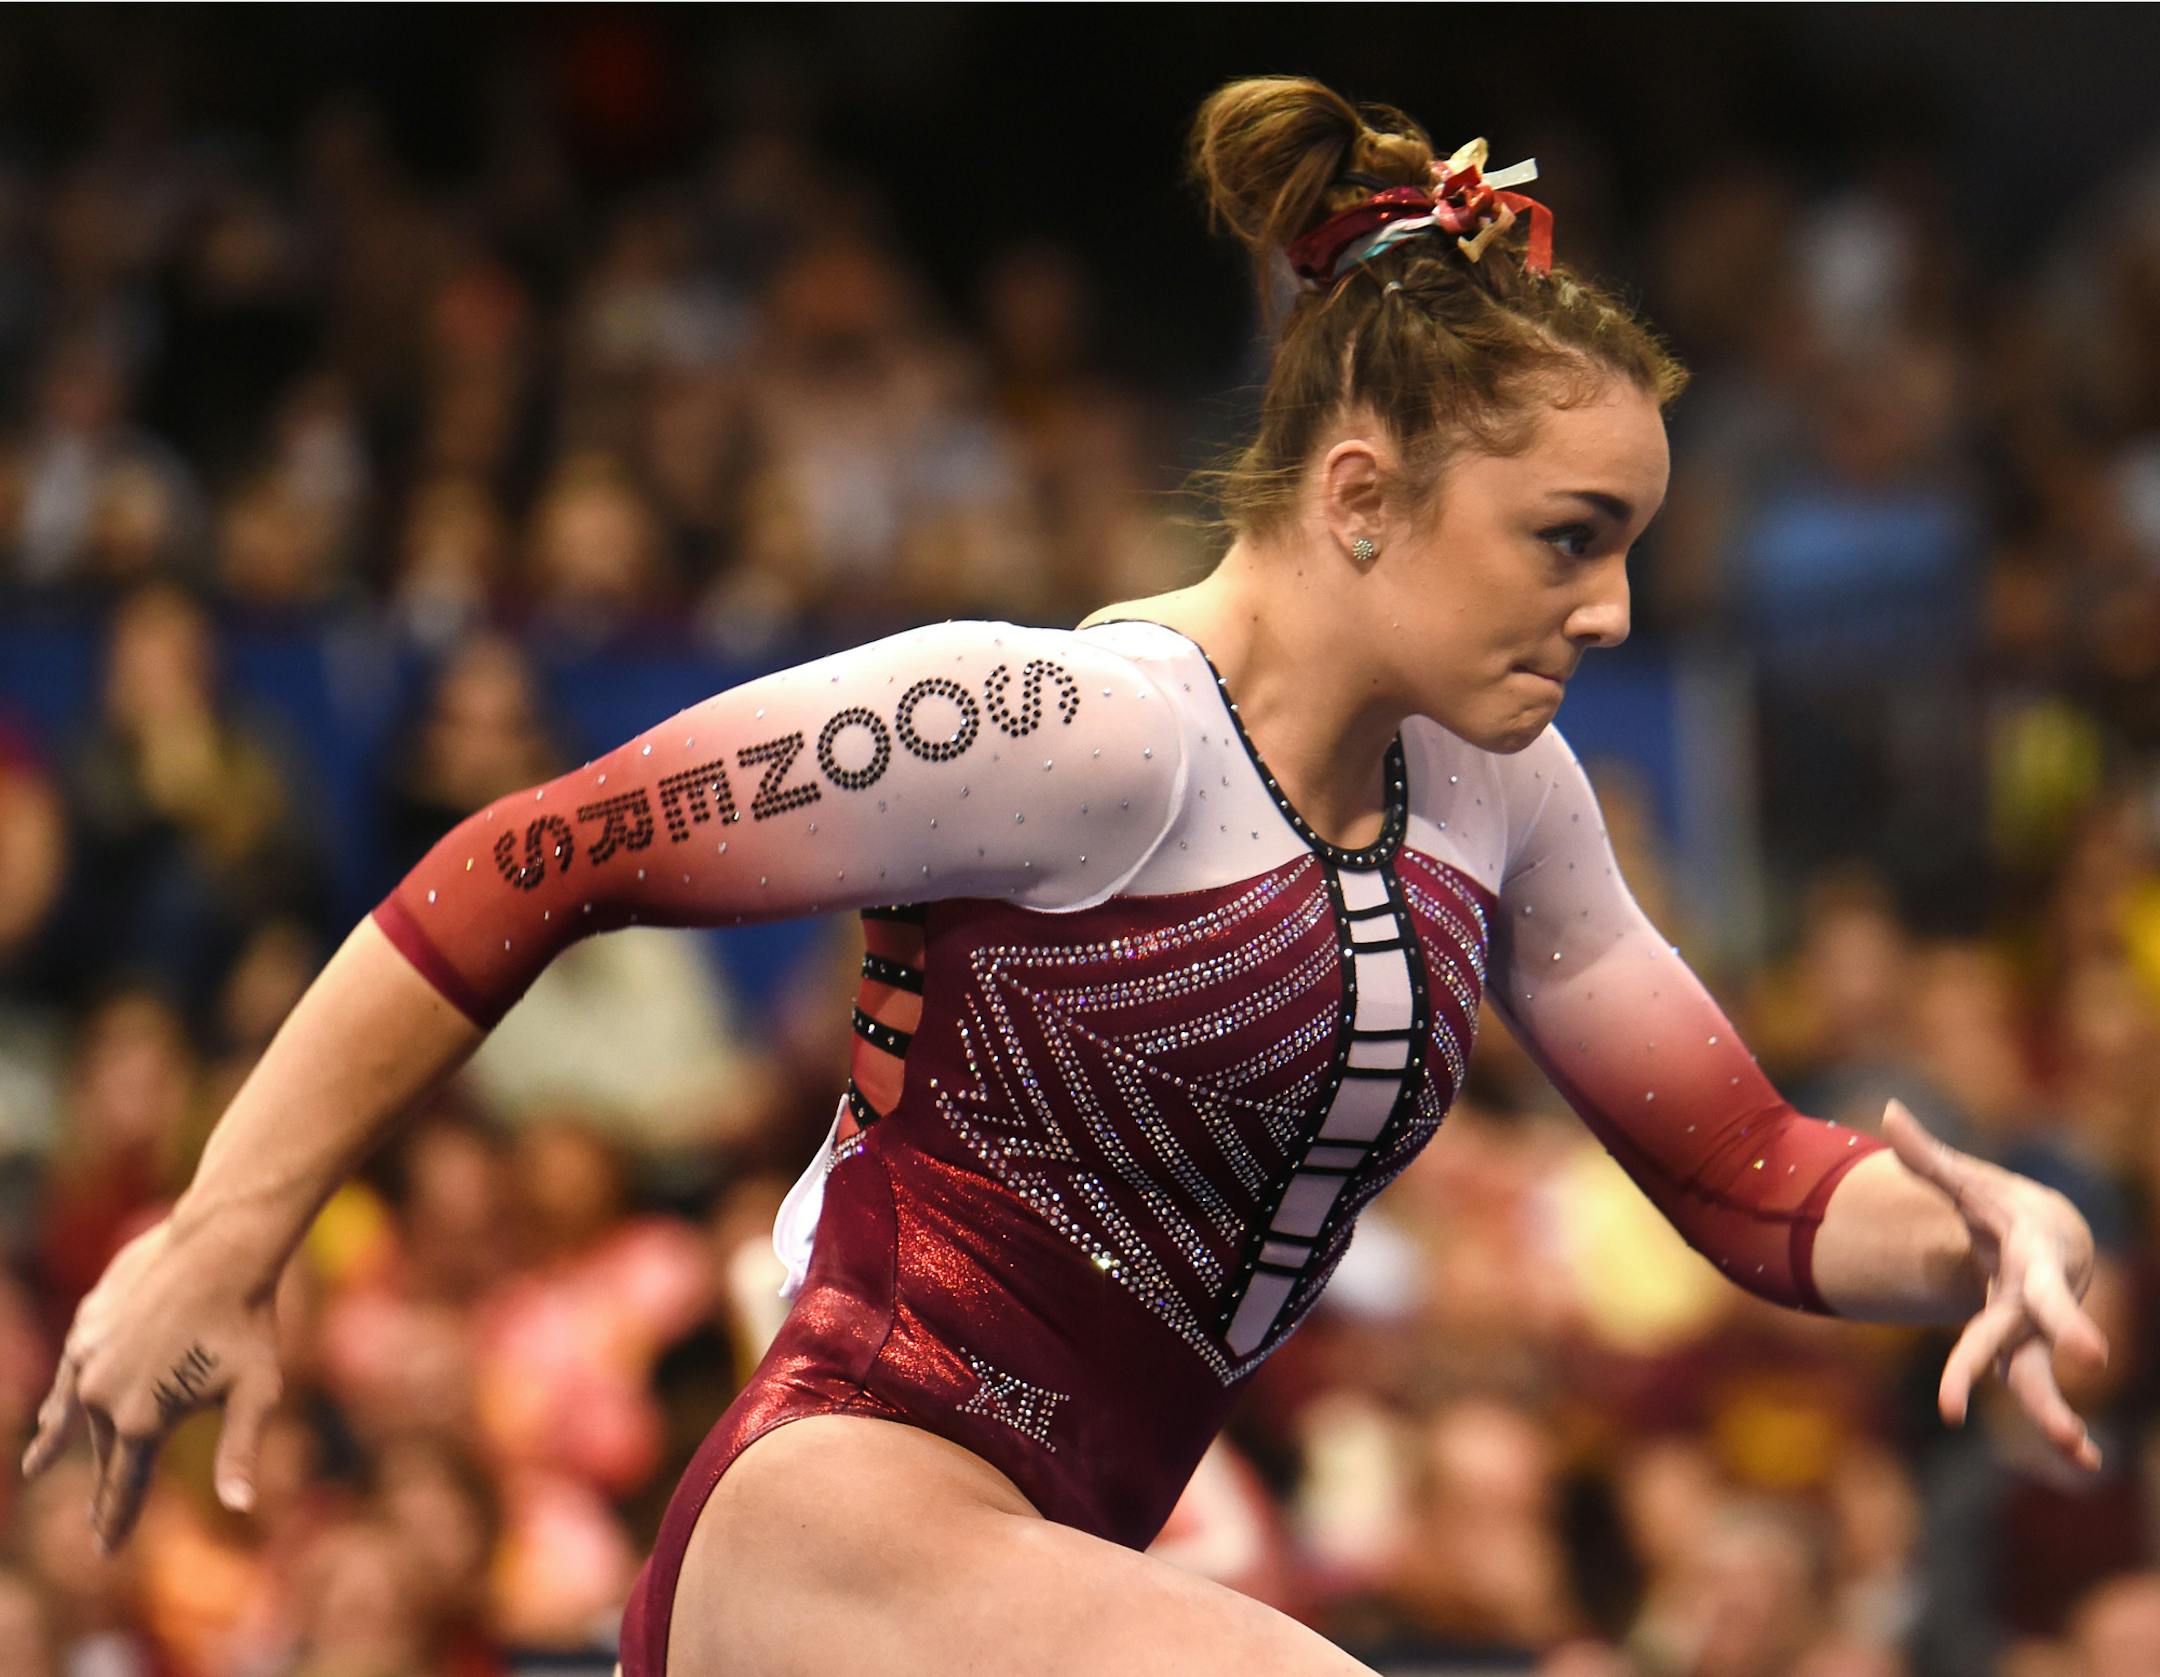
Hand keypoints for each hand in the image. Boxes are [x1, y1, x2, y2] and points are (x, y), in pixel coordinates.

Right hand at [21, 1217, 283, 1550]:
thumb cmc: (247, 1322)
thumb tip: (242, 1508)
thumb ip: (240, 1453)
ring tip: (37, 1466)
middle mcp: (104, 1397)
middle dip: (103, 1488)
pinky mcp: (86, 1327)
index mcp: (142, 1422)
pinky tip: (49, 1407)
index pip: (125, 1486)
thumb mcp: (257, 1393)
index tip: (107, 1553)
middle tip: (96, 1525)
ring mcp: (89, 1360)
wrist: (220, 1250)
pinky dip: (60, 1395)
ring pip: (78, 1411)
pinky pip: (70, 1372)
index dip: (116, 1521)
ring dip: (60, 1439)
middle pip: (105, 1452)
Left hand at [1882, 1101, 2108, 1470]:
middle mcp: (2037, 1305)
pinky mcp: (2022, 1349)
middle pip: (2036, 1350)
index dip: (2066, 1324)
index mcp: (2032, 1265)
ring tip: (2080, 1456)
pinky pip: (2034, 1387)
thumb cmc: (2001, 1205)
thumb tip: (1889, 1112)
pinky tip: (2082, 1462)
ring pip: (2039, 1377)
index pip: (2046, 1299)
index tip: (2094, 1357)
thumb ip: (1929, 1157)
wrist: (2044, 1229)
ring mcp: (2032, 1332)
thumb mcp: (1969, 1182)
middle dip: (2048, 1390)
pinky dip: (2059, 1424)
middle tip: (2068, 1434)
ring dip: (2055, 1417)